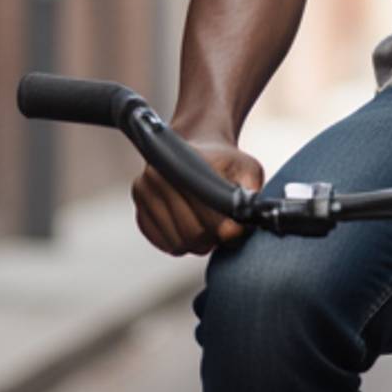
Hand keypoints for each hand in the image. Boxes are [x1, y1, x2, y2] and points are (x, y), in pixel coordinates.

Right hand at [132, 132, 262, 257]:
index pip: (209, 215)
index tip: (235, 229)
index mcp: (187, 164)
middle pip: (192, 234)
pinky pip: (161, 242)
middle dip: (212, 238)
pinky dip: (177, 242)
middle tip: (221, 230)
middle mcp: (159, 176)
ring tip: (205, 227)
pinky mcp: (138, 209)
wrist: (194, 148)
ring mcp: (144, 192)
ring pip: (176, 243)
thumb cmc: (222, 162)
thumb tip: (250, 216)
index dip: (227, 230)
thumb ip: (252, 191)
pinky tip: (188, 227)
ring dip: (195, 243)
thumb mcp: (246, 168)